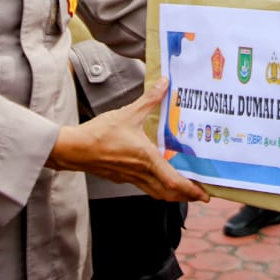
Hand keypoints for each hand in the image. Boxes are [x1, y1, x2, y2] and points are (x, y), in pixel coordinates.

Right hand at [47, 78, 208, 202]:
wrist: (75, 149)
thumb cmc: (100, 134)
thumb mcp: (127, 113)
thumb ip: (149, 100)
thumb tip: (164, 83)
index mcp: (147, 159)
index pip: (174, 182)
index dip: (191, 190)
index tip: (204, 194)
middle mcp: (141, 172)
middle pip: (169, 193)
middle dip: (186, 196)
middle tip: (200, 193)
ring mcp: (131, 178)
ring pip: (157, 192)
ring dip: (172, 193)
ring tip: (184, 188)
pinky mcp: (122, 177)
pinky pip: (145, 186)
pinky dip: (157, 186)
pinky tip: (158, 175)